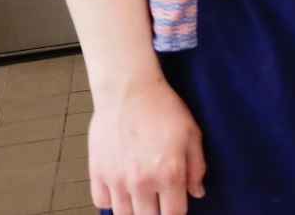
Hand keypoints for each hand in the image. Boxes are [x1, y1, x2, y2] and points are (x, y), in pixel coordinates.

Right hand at [90, 72, 204, 214]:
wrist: (129, 91)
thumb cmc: (163, 108)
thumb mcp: (192, 134)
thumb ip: (197, 168)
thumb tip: (197, 193)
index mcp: (169, 174)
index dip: (177, 214)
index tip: (176, 208)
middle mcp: (141, 183)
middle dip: (156, 213)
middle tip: (159, 202)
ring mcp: (116, 180)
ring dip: (134, 210)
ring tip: (142, 199)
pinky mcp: (97, 172)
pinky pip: (101, 202)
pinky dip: (111, 201)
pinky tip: (122, 190)